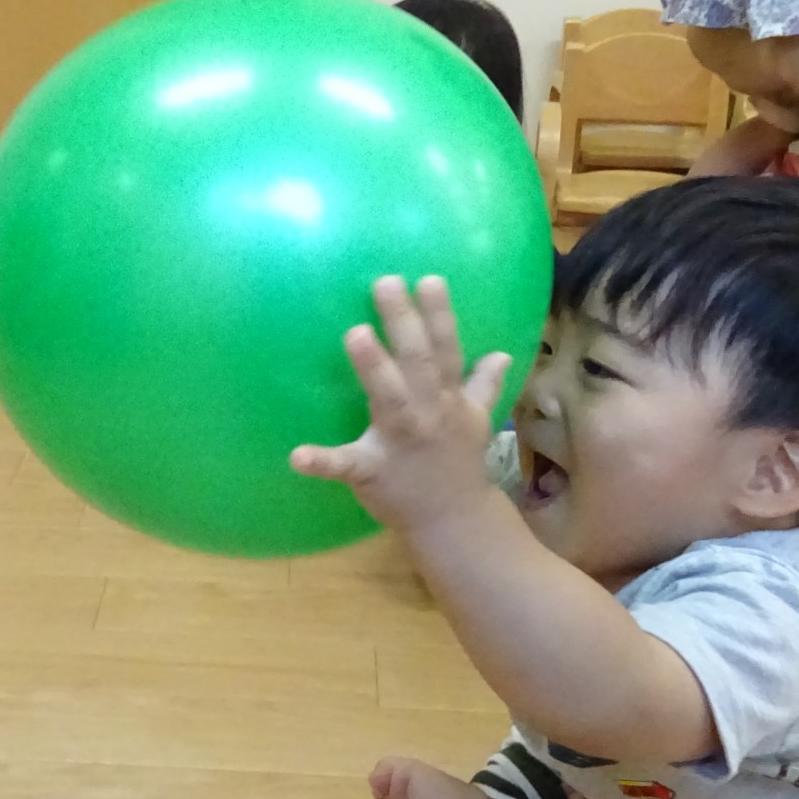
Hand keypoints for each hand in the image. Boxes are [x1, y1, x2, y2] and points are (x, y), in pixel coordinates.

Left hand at [291, 276, 510, 532]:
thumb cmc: (457, 463)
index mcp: (448, 398)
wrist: (453, 519)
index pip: (446, 349)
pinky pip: (347, 466)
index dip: (438, 315)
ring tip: (356, 334)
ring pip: (390, 398)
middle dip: (404, 323)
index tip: (428, 279)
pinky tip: (297, 455)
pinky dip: (323, 461)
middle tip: (385, 282)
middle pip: (418, 362)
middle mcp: (428, 413)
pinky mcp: (373, 472)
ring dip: (374, 368)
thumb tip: (501, 353)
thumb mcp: (478, 420)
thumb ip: (483, 384)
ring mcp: (400, 442)